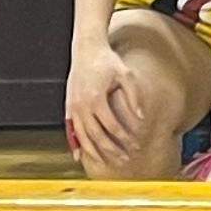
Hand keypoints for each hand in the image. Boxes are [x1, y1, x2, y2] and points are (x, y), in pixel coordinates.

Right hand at [64, 44, 142, 170]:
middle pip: (96, 136)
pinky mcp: (69, 107)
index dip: (124, 138)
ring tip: (106, 161)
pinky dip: (76, 144)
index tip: (135, 145)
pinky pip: (71, 130)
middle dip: (111, 150)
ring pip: (82, 136)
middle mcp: (82, 106)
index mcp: (96, 98)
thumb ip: (134, 97)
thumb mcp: (126, 75)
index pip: (112, 126)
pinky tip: (80, 155)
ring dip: (94, 151)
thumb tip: (142, 118)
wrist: (86, 49)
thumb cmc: (107, 61)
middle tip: (124, 160)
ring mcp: (73, 107)